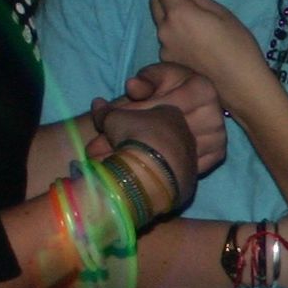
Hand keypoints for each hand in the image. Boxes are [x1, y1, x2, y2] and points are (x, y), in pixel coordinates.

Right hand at [85, 100, 196, 218]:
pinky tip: (142, 184)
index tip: (116, 133)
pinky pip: (171, 177)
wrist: (154, 170)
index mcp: (172, 113)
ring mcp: (191, 158)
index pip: (152, 115)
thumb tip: (97, 103)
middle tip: (117, 156)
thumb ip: (105, 111)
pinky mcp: (189, 179)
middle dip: (138, 145)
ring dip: (147, 164)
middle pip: (158, 138)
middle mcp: (186, 134)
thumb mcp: (113, 119)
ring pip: (165, 159)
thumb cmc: (135, 136)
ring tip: (126, 172)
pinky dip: (157, 179)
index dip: (131, 123)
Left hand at [120, 60, 228, 173]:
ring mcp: (219, 136)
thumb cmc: (168, 86)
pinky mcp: (218, 154)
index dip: (137, 113)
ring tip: (121, 156)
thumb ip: (144, 81)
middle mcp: (216, 114)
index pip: (166, 106)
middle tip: (104, 145)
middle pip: (171, 131)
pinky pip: (189, 165)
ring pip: (178, 152)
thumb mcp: (155, 77)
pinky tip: (146, 162)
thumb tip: (132, 86)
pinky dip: (167, 165)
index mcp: (202, 89)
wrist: (189, 101)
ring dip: (148, 157)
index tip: (113, 120)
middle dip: (135, 137)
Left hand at [150, 0, 279, 111]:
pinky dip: (178, 32)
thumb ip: (200, 0)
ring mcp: (164, 47)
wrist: (239, 84)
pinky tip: (199, 42)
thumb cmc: (237, 46)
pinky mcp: (168, 61)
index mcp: (179, 14)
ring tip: (199, 21)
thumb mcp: (223, 14)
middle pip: (156, 1)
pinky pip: (169, 39)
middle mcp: (165, 29)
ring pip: (162, 21)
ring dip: (175, 14)